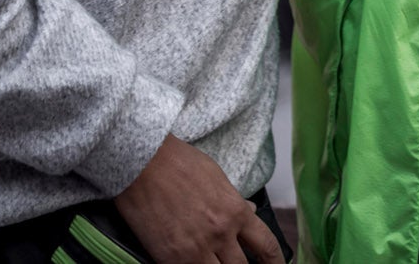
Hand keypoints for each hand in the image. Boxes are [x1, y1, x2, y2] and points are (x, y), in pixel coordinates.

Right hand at [114, 135, 283, 263]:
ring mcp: (195, 248)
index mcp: (236, 212)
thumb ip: (234, 201)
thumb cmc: (179, 164)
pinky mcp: (169, 258)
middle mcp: (220, 233)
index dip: (275, 261)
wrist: (143, 164)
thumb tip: (249, 210)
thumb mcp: (217, 178)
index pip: (265, 245)